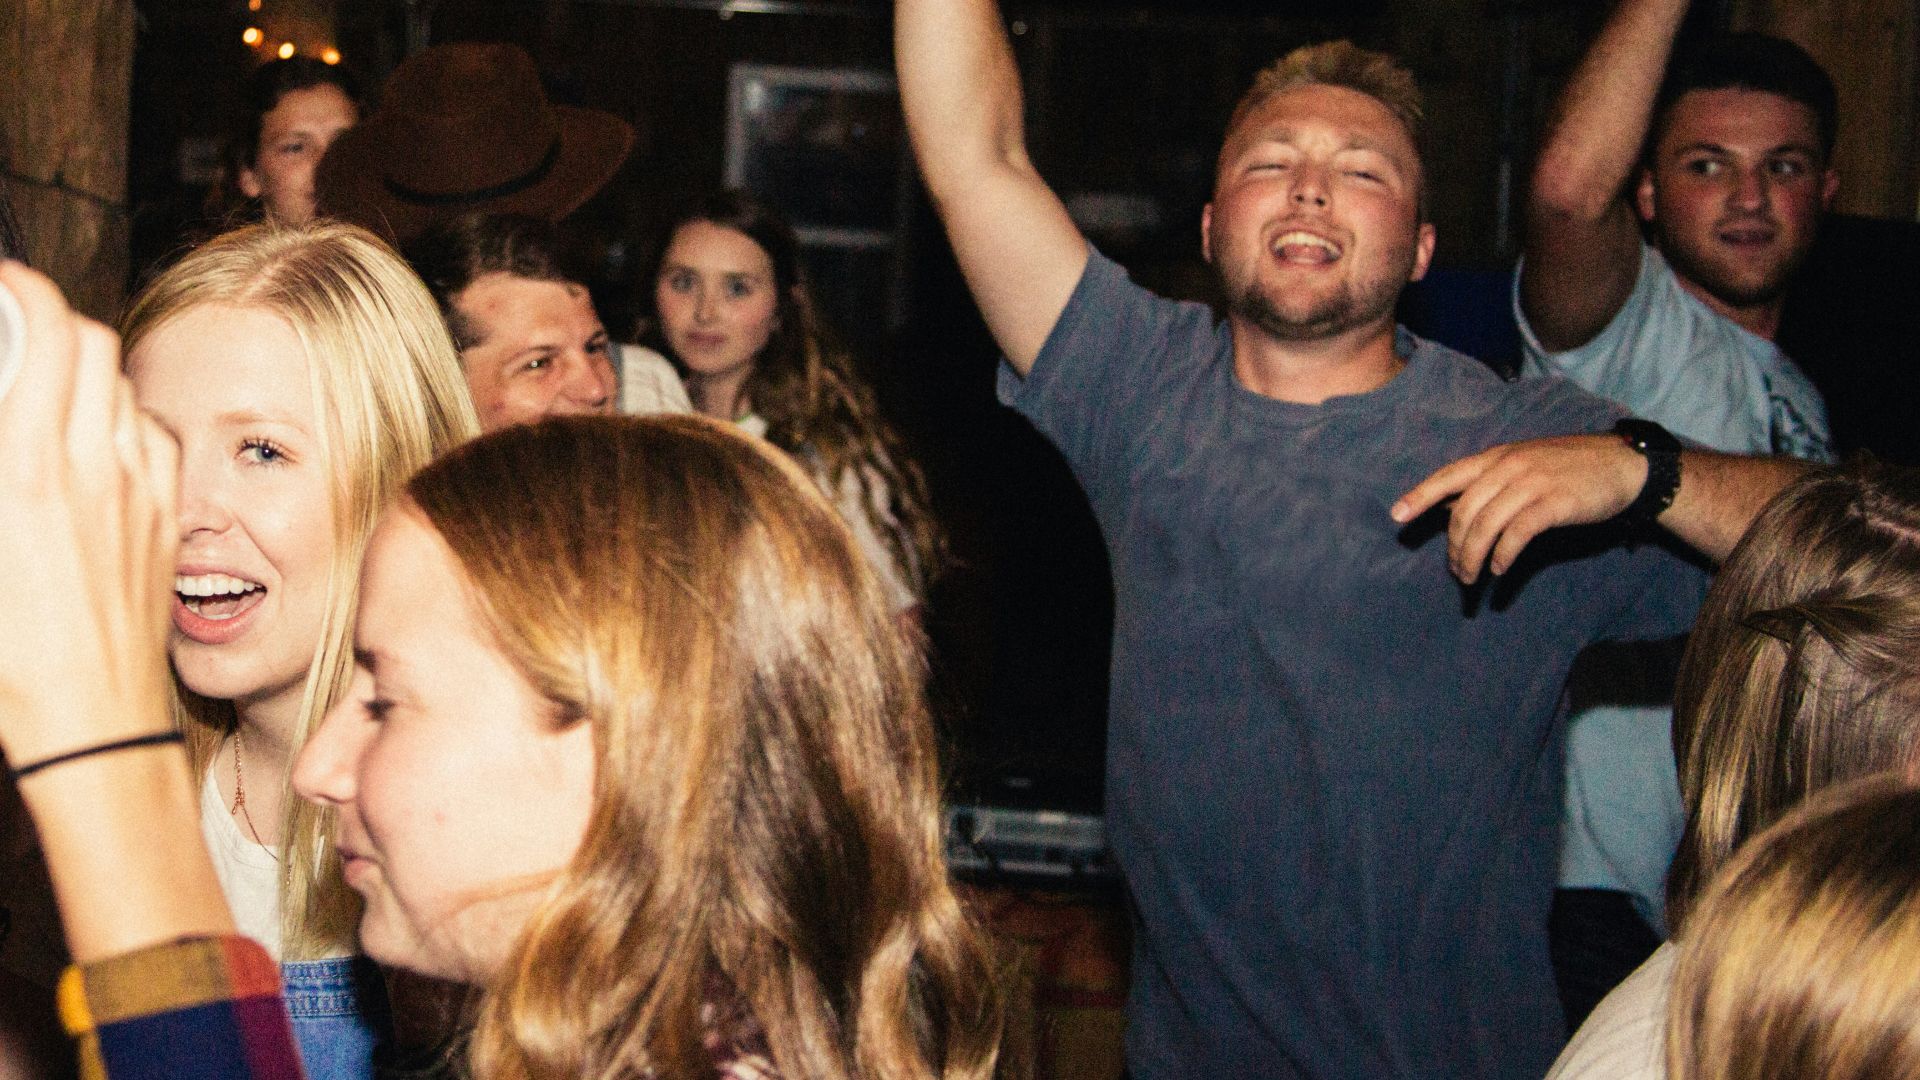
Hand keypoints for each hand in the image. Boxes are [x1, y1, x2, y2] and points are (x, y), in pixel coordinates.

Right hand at [0, 263, 177, 769]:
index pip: (51, 335)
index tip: (2, 283)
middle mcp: (98, 469)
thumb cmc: (9, 655)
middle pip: (94, 348)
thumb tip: (13, 432)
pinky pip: (149, 447)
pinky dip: (117, 427)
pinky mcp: (164, 525)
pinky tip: (87, 452)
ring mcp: (142, 495)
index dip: (25, 291)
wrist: (90, 721)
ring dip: (84, 376)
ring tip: (41, 393)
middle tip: (13, 330)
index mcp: (32, 469)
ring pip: (123, 395)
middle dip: (52, 323)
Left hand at [1390, 433, 1644, 583]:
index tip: (1397, 515)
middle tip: (1457, 571)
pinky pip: (1517, 533)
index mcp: (1498, 456)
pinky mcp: (1554, 503)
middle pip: (1464, 510)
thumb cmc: (1570, 470)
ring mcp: (1531, 483)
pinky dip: (1503, 554)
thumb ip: (1490, 483)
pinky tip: (1500, 569)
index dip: (1420, 495)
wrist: (1623, 467)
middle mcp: (1509, 466)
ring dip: (1473, 557)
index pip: (1449, 475)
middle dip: (1455, 545)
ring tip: (1473, 578)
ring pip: (1486, 525)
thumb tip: (1450, 507)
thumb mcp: (1524, 465)